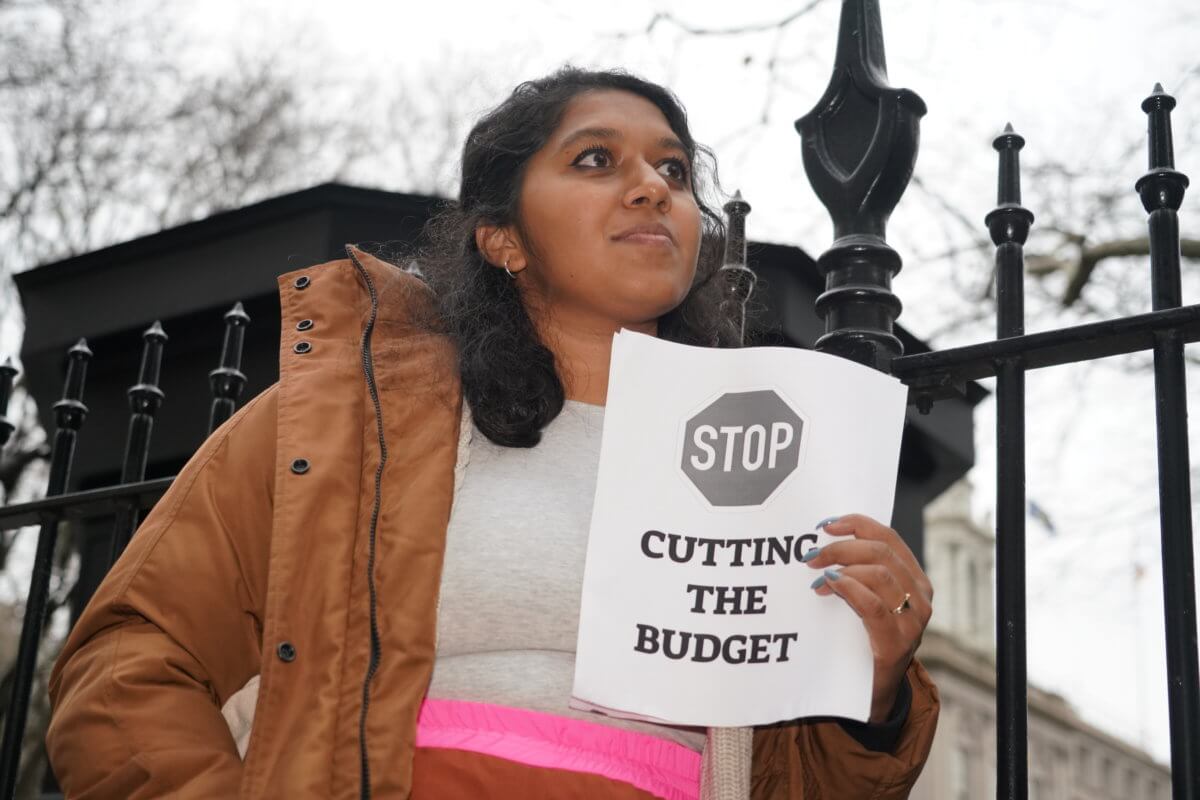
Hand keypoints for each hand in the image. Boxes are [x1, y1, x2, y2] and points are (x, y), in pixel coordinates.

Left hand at [803, 514, 932, 722]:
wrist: (871, 693)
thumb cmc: (862, 640)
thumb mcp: (863, 601)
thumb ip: (856, 573)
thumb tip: (821, 543)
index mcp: (914, 579)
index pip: (888, 538)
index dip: (856, 524)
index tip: (826, 525)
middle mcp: (919, 596)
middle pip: (881, 552)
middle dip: (841, 547)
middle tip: (811, 555)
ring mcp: (913, 621)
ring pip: (879, 573)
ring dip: (841, 566)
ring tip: (816, 575)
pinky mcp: (897, 643)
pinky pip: (874, 605)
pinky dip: (849, 589)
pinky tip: (829, 586)